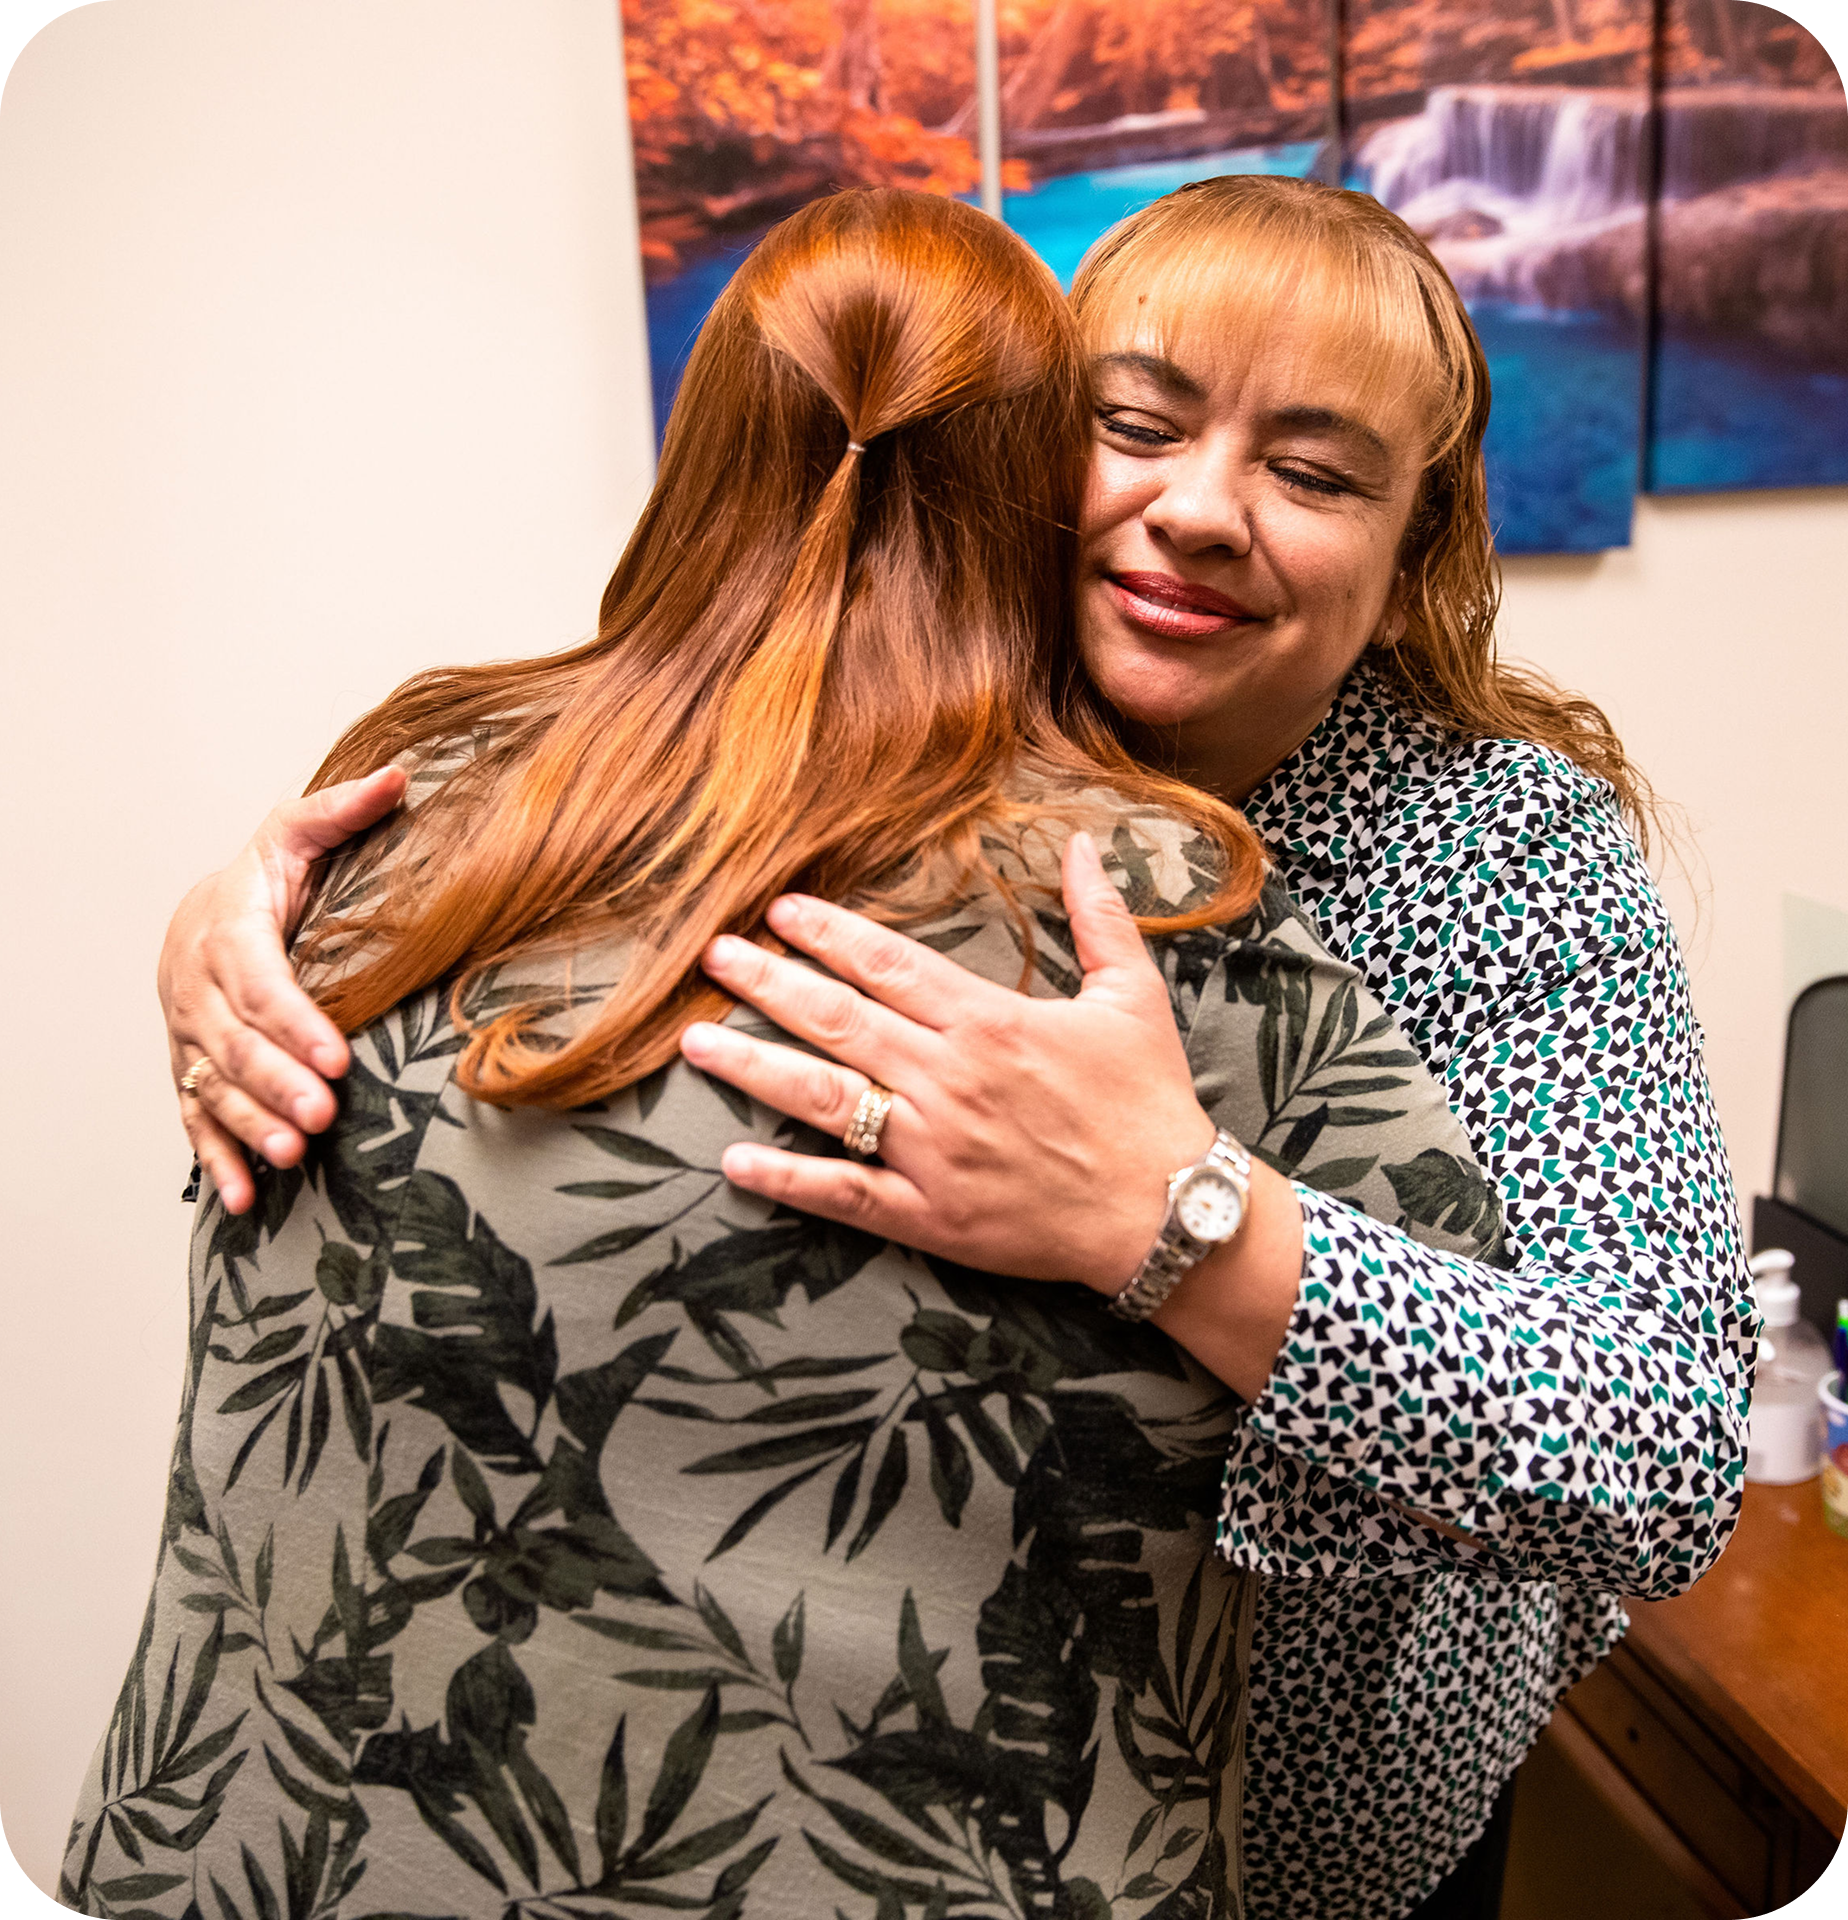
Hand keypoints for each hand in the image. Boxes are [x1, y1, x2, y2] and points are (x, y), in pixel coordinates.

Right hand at [163, 766, 406, 1213]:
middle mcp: (198, 985)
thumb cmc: (269, 874)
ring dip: (249, 1125)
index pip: (260, 980)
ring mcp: (189, 1033)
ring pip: (212, 1086)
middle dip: (276, 1083)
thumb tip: (400, 776)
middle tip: (322, 1117)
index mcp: (228, 927)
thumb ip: (344, 811)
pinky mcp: (190, 1068)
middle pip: (234, 1042)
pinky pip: (194, 1118)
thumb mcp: (301, 833)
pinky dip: (216, 1160)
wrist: (208, 907)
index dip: (295, 1021)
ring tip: (291, 1156)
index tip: (336, 1057)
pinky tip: (244, 1199)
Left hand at [681, 831, 1217, 1292]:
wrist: (1169, 1212)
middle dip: (768, 982)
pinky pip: (846, 1194)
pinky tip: (734, 1161)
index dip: (828, 934)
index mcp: (990, 1022)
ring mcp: (933, 1150)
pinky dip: (788, 1180)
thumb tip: (1082, 843)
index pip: (889, 966)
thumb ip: (1098, 917)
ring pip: (825, 1098)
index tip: (778, 909)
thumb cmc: (1148, 1101)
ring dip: (755, 1065)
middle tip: (713, 954)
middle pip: (838, 1021)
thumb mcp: (1134, 997)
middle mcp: (949, 1080)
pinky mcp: (931, 1214)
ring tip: (697, 1039)